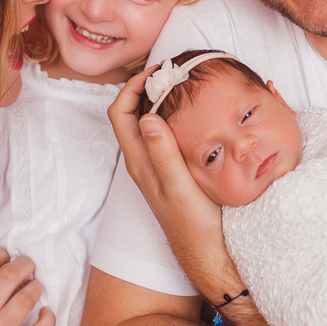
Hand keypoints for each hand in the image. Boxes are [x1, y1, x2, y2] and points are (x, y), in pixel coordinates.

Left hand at [108, 68, 229, 298]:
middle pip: (131, 115)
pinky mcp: (171, 172)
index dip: (131, 88)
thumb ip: (163, 153)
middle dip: (145, 88)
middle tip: (172, 73)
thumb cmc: (194, 223)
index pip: (120, 114)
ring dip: (159, 101)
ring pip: (148, 125)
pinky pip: (163, 136)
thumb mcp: (180, 186)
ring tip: (183, 86)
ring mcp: (156, 167)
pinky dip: (173, 118)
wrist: (206, 252)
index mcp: (139, 162)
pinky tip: (194, 115)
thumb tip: (147, 116)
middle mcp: (142, 162)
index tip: (157, 72)